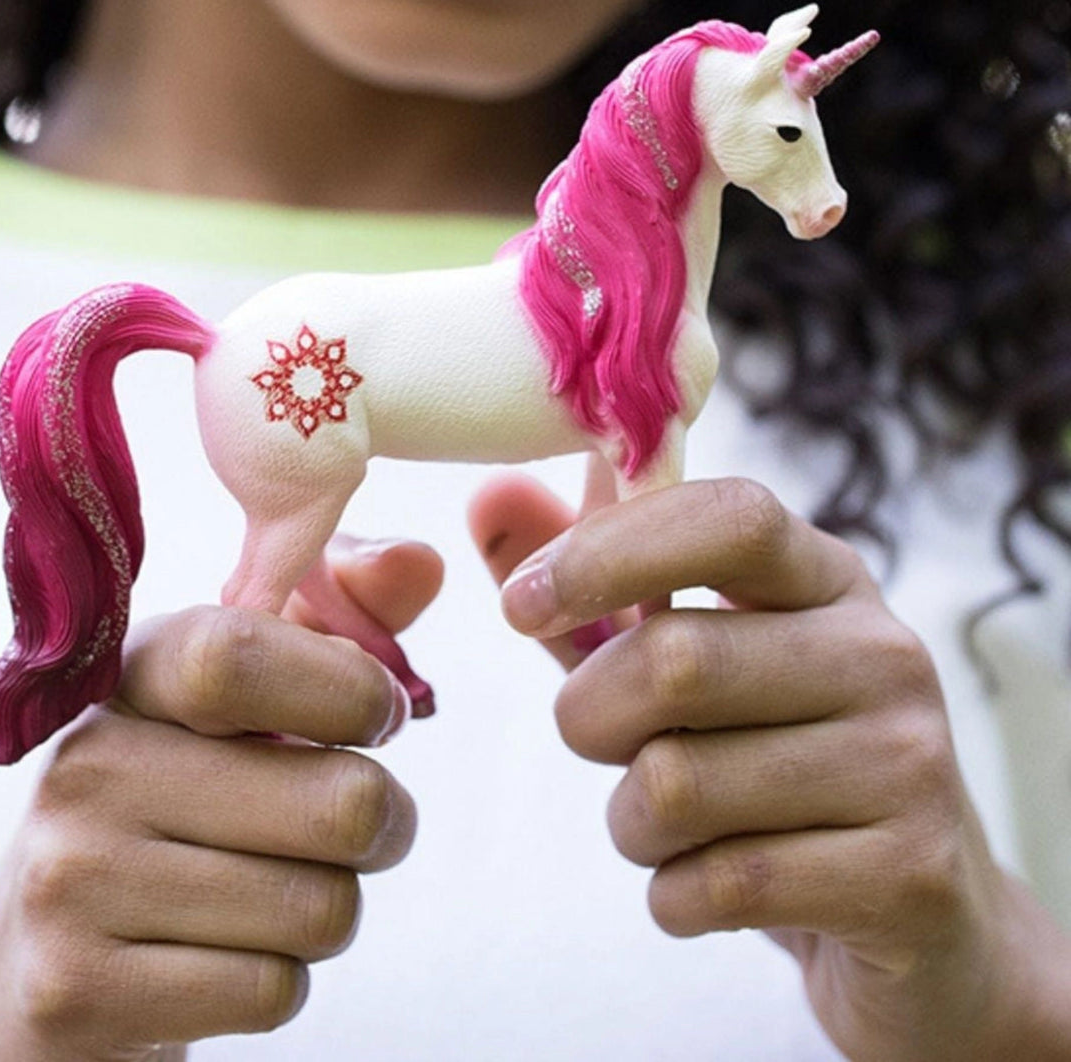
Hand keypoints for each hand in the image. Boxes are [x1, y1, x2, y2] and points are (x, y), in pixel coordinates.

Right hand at [0, 539, 440, 1061]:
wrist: (36, 952)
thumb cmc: (187, 794)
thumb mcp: (251, 693)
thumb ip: (347, 615)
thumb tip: (423, 560)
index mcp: (135, 675)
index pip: (241, 655)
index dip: (350, 690)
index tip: (380, 718)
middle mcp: (89, 767)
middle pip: (340, 804)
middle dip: (383, 823)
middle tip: (355, 823)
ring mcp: (70, 881)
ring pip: (322, 909)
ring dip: (330, 906)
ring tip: (272, 888)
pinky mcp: (77, 991)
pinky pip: (273, 991)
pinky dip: (280, 978)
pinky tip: (223, 953)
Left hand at [471, 473, 1070, 1060]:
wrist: (919, 911)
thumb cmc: (770, 756)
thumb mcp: (691, 653)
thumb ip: (594, 582)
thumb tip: (489, 496)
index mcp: (827, 580)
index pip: (729, 519)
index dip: (606, 552)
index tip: (520, 607)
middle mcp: (881, 653)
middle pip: (673, 661)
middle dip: (591, 718)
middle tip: (604, 744)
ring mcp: (906, 763)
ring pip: (677, 784)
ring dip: (632, 821)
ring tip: (672, 824)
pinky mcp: (906, 875)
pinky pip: (717, 884)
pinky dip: (674, 895)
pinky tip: (711, 884)